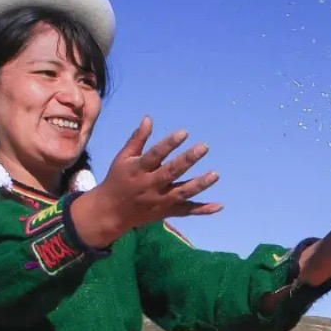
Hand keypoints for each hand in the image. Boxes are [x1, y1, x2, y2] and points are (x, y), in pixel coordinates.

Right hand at [70, 118, 221, 247]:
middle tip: (204, 147)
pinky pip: (187, 211)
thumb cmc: (118, 179)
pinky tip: (219, 206)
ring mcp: (160, 200)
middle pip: (171, 172)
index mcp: (138, 169)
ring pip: (182, 192)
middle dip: (188, 160)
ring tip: (216, 174)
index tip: (184, 132)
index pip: (155, 155)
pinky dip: (203, 210)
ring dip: (200, 184)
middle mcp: (150, 185)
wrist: (111, 212)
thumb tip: (149, 118)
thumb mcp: (123, 158)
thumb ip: (137, 139)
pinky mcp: (167, 212)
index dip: (169, 144)